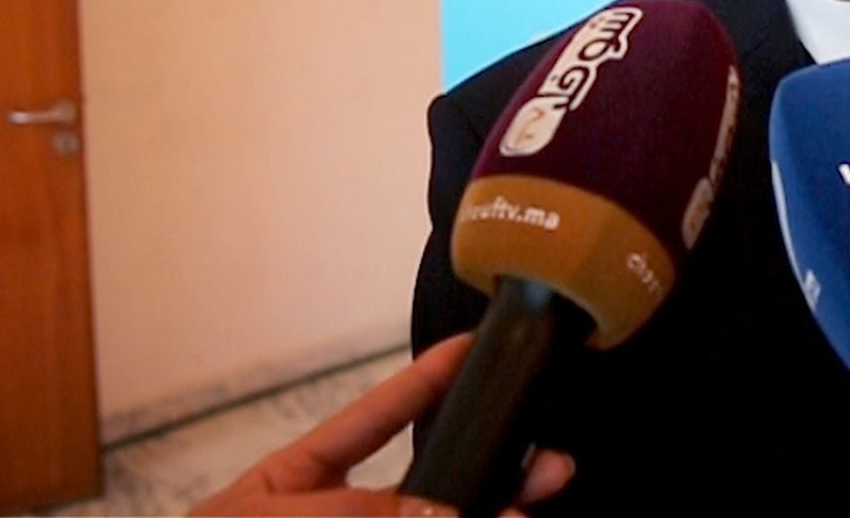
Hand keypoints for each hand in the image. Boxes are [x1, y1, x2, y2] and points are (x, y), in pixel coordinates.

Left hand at [190, 333, 573, 515]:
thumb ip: (361, 515)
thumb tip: (445, 510)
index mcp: (301, 485)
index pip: (373, 421)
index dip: (425, 383)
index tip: (474, 348)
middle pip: (430, 488)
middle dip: (490, 472)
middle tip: (549, 467)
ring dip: (494, 516)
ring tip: (530, 511)